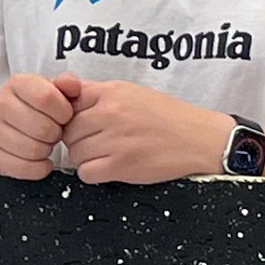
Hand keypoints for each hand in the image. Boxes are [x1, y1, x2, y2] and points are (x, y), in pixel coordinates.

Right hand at [0, 73, 82, 177]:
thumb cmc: (39, 107)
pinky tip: (39, 158)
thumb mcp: (55, 89)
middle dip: (56, 133)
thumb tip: (72, 84)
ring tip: (45, 142)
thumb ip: (68, 84)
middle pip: (42, 127)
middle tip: (54, 131)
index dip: (64, 111)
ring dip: (46, 150)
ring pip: (33, 150)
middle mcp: (1, 104)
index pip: (46, 97)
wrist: (13, 124)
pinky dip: (38, 167)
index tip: (65, 115)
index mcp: (17, 84)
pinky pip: (23, 167)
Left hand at [59, 80, 245, 185]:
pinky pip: (85, 172)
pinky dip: (94, 173)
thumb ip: (97, 94)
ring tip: (109, 153)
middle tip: (100, 142)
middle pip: (67, 131)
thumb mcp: (131, 92)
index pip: (66, 104)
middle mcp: (110, 112)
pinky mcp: (121, 165)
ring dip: (86, 157)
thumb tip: (64, 94)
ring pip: (74, 153)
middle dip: (78, 139)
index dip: (71, 117)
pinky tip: (111, 167)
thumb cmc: (168, 116)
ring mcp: (114, 139)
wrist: (199, 138)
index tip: (82, 124)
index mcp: (110, 92)